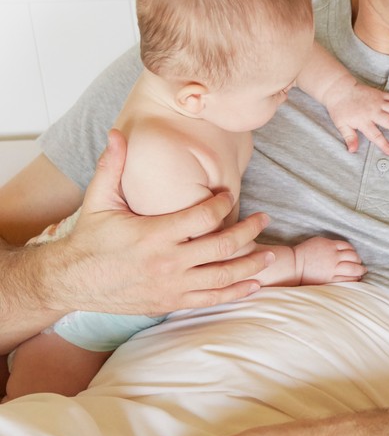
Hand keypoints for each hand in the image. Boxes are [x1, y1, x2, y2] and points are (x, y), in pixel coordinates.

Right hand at [48, 131, 272, 315]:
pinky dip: (236, 292)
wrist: (71, 281)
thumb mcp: (98, 200)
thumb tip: (117, 133)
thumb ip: (113, 167)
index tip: (229, 196)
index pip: (203, 217)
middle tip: (265, 219)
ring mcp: (172, 285)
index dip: (222, 204)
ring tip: (271, 253)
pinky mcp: (171, 302)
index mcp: (153, 234)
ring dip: (252, 264)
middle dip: (249, 231)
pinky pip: (212, 299)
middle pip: (222, 246)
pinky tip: (255, 283)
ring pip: (223, 275)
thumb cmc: (89, 239)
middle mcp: (167, 262)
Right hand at [292, 237, 365, 283]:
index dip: (353, 251)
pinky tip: (356, 279)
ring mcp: (332, 268)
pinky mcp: (329, 279)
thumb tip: (340, 248)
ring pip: (352, 268)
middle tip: (360, 264)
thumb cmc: (302, 253)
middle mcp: (333, 256)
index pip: (347, 247)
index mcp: (330, 245)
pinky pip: (346, 279)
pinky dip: (353, 279)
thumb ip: (330, 245)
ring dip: (359, 270)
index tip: (354, 255)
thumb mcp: (317, 242)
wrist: (293, 265)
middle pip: (353, 257)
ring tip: (362, 271)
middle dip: (358, 260)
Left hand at [322, 81, 388, 155]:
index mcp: (363, 120)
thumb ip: (349, 137)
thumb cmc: (340, 108)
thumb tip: (352, 150)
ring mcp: (378, 102)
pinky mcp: (381, 94)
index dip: (384, 144)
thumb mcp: (341, 125)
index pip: (376, 135)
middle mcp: (373, 111)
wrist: (339, 89)